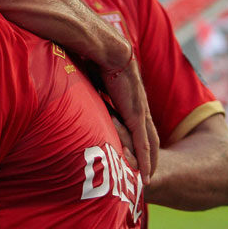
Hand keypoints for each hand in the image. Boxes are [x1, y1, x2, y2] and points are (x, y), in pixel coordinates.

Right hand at [101, 57, 157, 184]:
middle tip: (147, 171)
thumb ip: (91, 90)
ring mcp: (139, 111)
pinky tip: (146, 175)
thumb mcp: (94, 80)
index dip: (140, 138)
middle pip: (151, 136)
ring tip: (148, 179)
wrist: (107, 49)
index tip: (136, 150)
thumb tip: (76, 91)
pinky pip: (143, 143)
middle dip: (151, 155)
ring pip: (149, 143)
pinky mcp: (135, 115)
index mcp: (131, 97)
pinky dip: (146, 160)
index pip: (140, 123)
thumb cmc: (96, 58)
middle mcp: (139, 106)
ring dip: (150, 162)